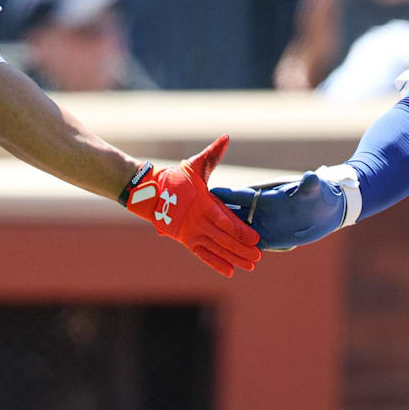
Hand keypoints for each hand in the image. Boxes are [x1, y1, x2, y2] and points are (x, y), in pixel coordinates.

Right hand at [121, 135, 261, 276]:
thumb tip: (226, 138)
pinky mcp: (185, 240)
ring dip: (233, 258)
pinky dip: (215, 263)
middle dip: (242, 248)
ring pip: (216, 248)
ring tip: (250, 266)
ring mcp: (191, 233)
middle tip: (259, 257)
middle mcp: (198, 221)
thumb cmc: (175, 178)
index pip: (226, 221)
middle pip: (224, 239)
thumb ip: (213, 154)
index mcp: (204, 204)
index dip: (242, 231)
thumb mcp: (195, 165)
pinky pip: (202, 254)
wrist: (149, 193)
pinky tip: (229, 271)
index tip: (256, 239)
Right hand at [212, 171, 346, 250]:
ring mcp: (261, 225)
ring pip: (235, 231)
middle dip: (216, 216)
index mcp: (267, 197)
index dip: (227, 195)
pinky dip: (233, 250)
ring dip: (222, 236)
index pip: (242, 195)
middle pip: (233, 214)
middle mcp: (260, 211)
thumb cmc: (318, 196)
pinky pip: (246, 245)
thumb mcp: (314, 191)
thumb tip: (313, 177)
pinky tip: (221, 258)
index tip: (208, 192)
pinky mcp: (266, 237)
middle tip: (194, 217)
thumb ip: (310, 185)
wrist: (324, 212)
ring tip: (201, 240)